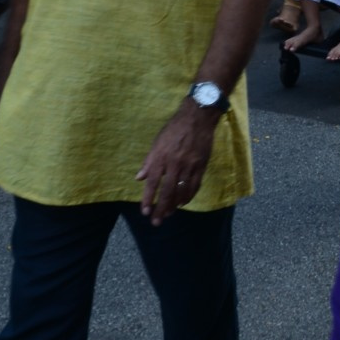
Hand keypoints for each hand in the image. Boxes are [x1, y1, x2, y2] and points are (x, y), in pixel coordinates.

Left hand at [137, 101, 217, 221]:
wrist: (197, 118)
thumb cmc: (174, 129)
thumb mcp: (157, 142)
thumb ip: (149, 161)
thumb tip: (139, 178)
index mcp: (161, 157)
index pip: (152, 183)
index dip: (148, 199)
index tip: (145, 212)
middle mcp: (174, 164)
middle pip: (167, 191)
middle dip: (161, 209)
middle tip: (156, 222)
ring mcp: (189, 166)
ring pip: (181, 191)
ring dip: (174, 205)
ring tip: (168, 214)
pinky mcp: (201, 166)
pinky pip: (194, 186)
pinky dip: (188, 196)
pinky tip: (183, 202)